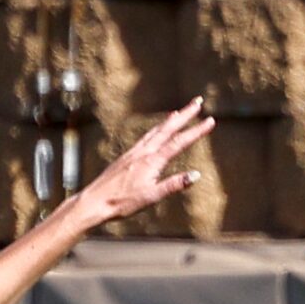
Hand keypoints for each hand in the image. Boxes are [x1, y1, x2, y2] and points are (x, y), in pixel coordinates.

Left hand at [75, 99, 213, 227]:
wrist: (93, 202)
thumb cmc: (121, 203)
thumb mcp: (151, 196)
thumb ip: (174, 185)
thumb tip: (195, 175)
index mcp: (152, 161)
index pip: (179, 143)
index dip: (196, 131)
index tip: (211, 121)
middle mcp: (143, 153)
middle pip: (168, 129)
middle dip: (185, 114)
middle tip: (198, 101)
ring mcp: (133, 153)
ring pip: (155, 131)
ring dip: (169, 120)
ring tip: (179, 112)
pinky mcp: (125, 158)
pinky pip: (144, 139)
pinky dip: (154, 130)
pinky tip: (154, 132)